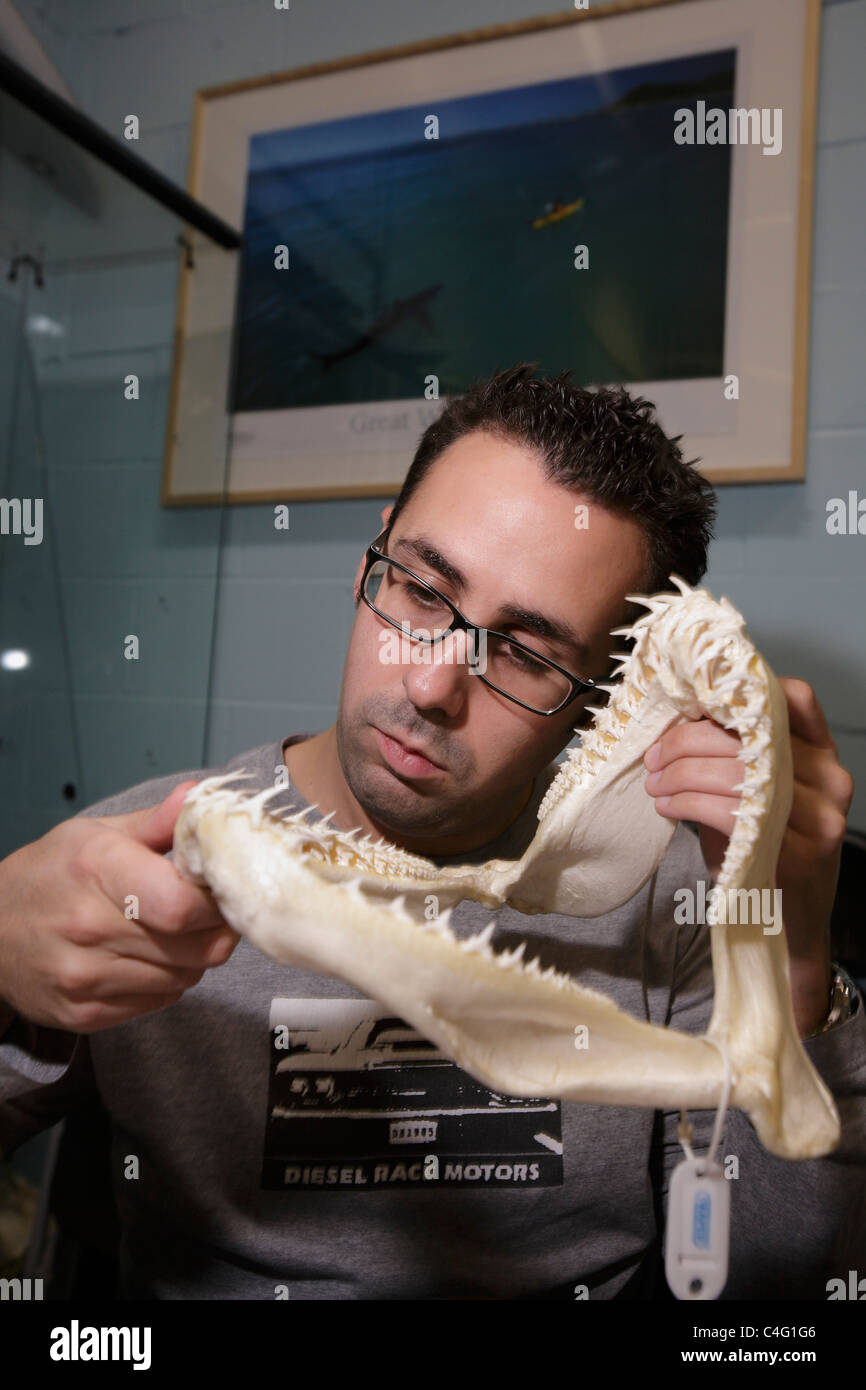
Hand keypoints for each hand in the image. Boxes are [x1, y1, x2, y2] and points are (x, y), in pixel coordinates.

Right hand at [0, 783, 238, 1033]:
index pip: (183, 904)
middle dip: (218, 927)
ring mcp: (84, 978)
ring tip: (173, 930)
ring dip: (195, 954)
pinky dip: (169, 979)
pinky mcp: (85, 1015)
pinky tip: (148, 955)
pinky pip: (161, 1001)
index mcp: (95, 870)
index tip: (223, 887)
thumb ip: (155, 822)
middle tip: (209, 909)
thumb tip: (200, 798)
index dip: (218, 899)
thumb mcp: (92, 834)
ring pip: (187, 976)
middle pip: (198, 946)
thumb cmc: (47, 876)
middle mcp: (87, 928)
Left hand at [642, 679, 853, 1035]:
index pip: (792, 697)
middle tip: (653, 757)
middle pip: (748, 733)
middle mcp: (831, 779)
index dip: (735, 695)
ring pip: (733, 770)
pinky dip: (687, 802)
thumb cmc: (760, 851)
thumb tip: (675, 719)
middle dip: (687, 740)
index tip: (689, 710)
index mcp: (823, 755)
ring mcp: (819, 816)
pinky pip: (728, 810)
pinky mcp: (798, 851)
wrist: (786, 926)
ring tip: (654, 783)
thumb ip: (731, 755)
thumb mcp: (752, 794)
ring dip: (680, 773)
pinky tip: (666, 806)